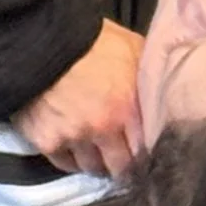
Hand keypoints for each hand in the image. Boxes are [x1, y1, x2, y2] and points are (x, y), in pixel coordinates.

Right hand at [14, 18, 144, 179]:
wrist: (41, 38)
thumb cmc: (92, 40)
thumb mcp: (133, 49)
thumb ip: (149, 79)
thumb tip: (165, 96)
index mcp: (127, 107)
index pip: (145, 151)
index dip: (146, 155)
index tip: (145, 156)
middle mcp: (102, 128)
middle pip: (119, 167)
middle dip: (122, 165)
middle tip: (121, 160)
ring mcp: (72, 137)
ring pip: (91, 167)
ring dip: (96, 162)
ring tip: (97, 153)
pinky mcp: (46, 141)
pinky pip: (64, 163)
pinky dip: (71, 158)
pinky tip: (74, 147)